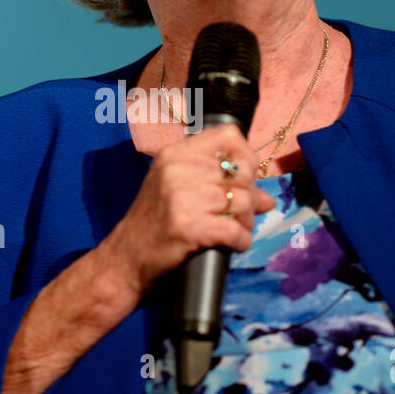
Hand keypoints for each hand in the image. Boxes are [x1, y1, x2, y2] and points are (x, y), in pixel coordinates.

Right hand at [102, 123, 277, 294]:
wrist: (126, 257)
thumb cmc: (154, 222)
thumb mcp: (177, 189)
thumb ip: (218, 184)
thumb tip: (268, 199)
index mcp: (175, 154)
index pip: (228, 136)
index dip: (247, 155)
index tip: (247, 177)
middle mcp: (178, 170)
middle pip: (241, 174)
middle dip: (250, 197)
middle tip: (242, 214)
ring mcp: (183, 198)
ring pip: (242, 202)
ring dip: (247, 222)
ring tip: (237, 231)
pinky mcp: (190, 227)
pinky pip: (235, 230)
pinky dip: (241, 241)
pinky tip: (234, 245)